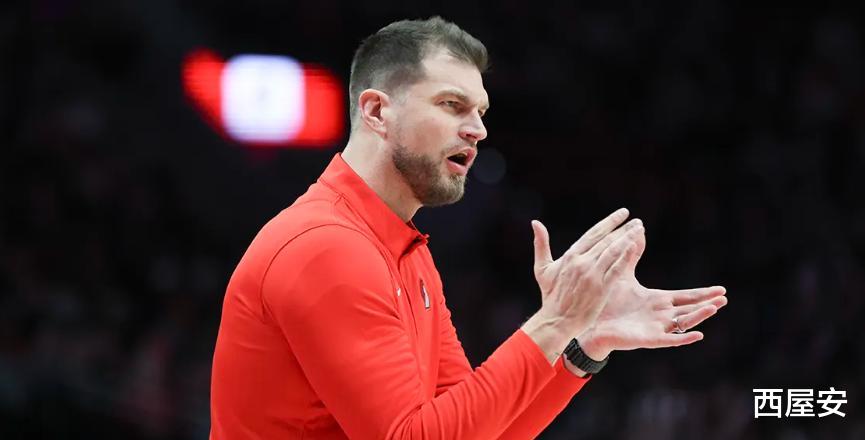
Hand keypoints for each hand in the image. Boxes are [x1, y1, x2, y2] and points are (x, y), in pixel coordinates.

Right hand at [529, 208, 643, 339]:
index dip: (610, 222)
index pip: (594, 233)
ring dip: (628, 238)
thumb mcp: (542, 268)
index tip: (623, 213)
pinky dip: (626, 257)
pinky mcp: (601, 288)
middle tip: (637, 221)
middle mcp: (582, 262)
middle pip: (606, 240)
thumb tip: (535, 222)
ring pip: (613, 251)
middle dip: (623, 228)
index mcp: (570, 255)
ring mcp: (592, 275)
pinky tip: (635, 247)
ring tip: (639, 229)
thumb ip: (541, 244)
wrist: (557, 320)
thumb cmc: (550, 296)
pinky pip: (616, 269)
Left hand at [576, 224, 727, 360]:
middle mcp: (660, 315)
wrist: (590, 323)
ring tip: (714, 308)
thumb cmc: (607, 301)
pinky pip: (669, 340)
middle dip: (707, 303)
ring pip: (683, 323)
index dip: (703, 293)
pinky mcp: (647, 339)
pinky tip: (698, 334)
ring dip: (699, 316)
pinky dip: (684, 338)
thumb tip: (638, 229)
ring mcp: (655, 328)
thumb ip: (632, 253)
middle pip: (689, 309)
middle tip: (725, 298)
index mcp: (657, 301)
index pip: (685, 297)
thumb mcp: (623, 273)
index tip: (722, 289)